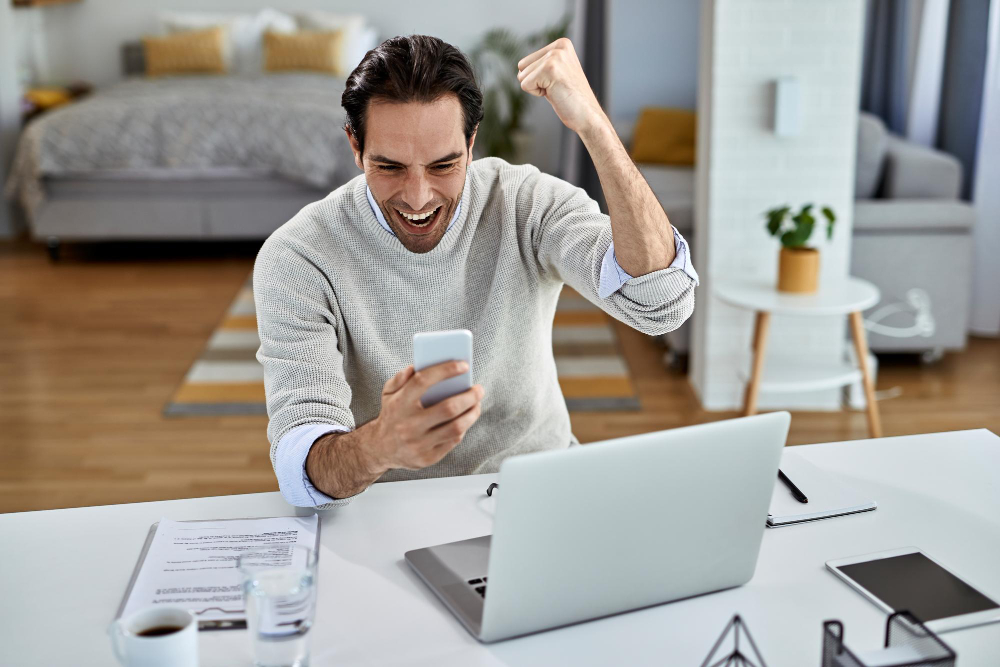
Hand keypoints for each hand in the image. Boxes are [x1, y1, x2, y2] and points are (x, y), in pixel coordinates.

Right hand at [370, 362, 484, 470]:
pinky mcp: (427, 458)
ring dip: (472, 414)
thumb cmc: (391, 415)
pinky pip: (452, 442)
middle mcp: (408, 425)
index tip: (464, 365)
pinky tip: (466, 419)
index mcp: (399, 404)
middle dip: (469, 397)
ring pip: (456, 428)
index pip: (423, 381)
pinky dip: (463, 428)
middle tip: (478, 389)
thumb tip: (415, 368)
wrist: (380, 449)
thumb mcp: (389, 393)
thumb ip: (400, 378)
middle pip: (448, 408)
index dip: (446, 370)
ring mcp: (418, 444)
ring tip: (477, 404)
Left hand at [517, 37, 606, 135]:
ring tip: (556, 90)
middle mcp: (559, 47)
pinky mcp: (550, 69)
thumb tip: (520, 66)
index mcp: (561, 44)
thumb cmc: (571, 99)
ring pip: (522, 76)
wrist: (587, 116)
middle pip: (522, 66)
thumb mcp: (557, 73)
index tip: (557, 83)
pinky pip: (525, 85)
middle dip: (535, 82)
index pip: (526, 62)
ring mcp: (555, 56)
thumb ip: (542, 64)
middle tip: (556, 87)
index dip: (537, 78)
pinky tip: (555, 93)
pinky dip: (537, 94)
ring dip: (537, 88)